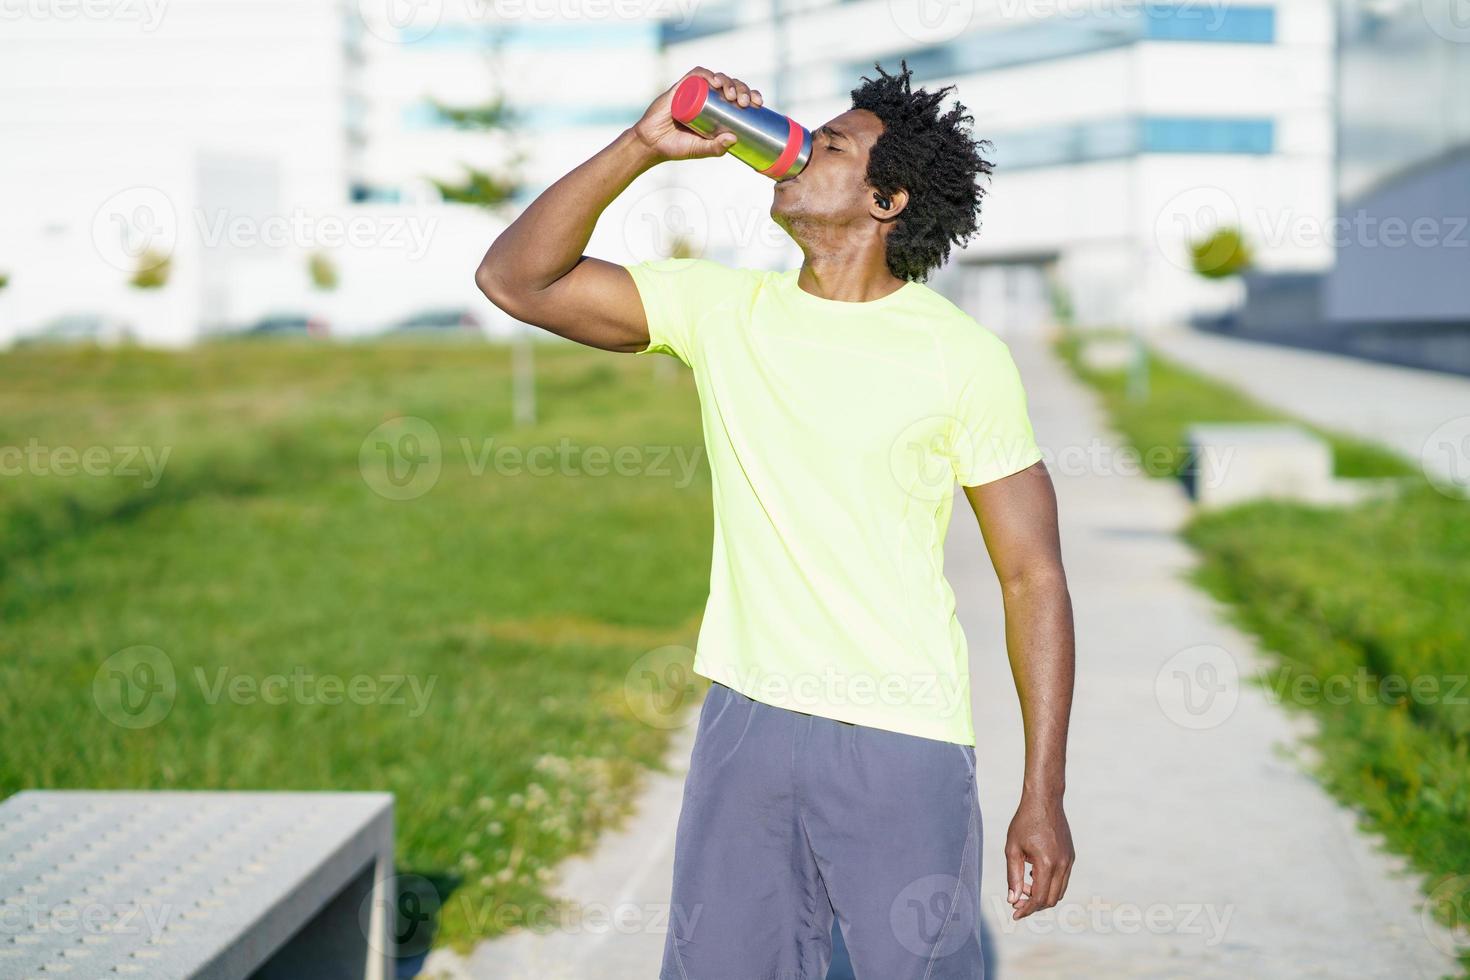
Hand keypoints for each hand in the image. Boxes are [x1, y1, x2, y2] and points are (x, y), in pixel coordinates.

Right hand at [633, 67, 762, 162]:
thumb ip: (716, 148)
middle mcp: (708, 97)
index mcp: (717, 109)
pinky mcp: (681, 88)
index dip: (751, 95)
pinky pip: (696, 75)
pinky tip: (715, 81)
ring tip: (732, 95)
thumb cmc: (677, 147)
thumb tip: (735, 139)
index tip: (759, 104)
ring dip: (728, 82)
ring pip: (716, 78)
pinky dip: (707, 74)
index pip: (738, 96)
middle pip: (730, 85)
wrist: (651, 144)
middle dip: (742, 89)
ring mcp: (694, 91)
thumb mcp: (701, 150)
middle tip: (745, 102)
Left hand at [1004, 793, 1073, 918]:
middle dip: (1033, 905)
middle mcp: (1062, 865)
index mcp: (1046, 863)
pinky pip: (1062, 879)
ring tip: (1024, 886)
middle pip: (1051, 899)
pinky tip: (1033, 874)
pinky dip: (1049, 884)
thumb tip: (1013, 899)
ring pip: (1058, 891)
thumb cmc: (1024, 822)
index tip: (1015, 914)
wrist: (1045, 801)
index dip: (1026, 909)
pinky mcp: (1071, 856)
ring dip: (1042, 895)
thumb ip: (1013, 876)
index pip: (1038, 898)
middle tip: (1017, 901)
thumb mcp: (1012, 848)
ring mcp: (1069, 861)